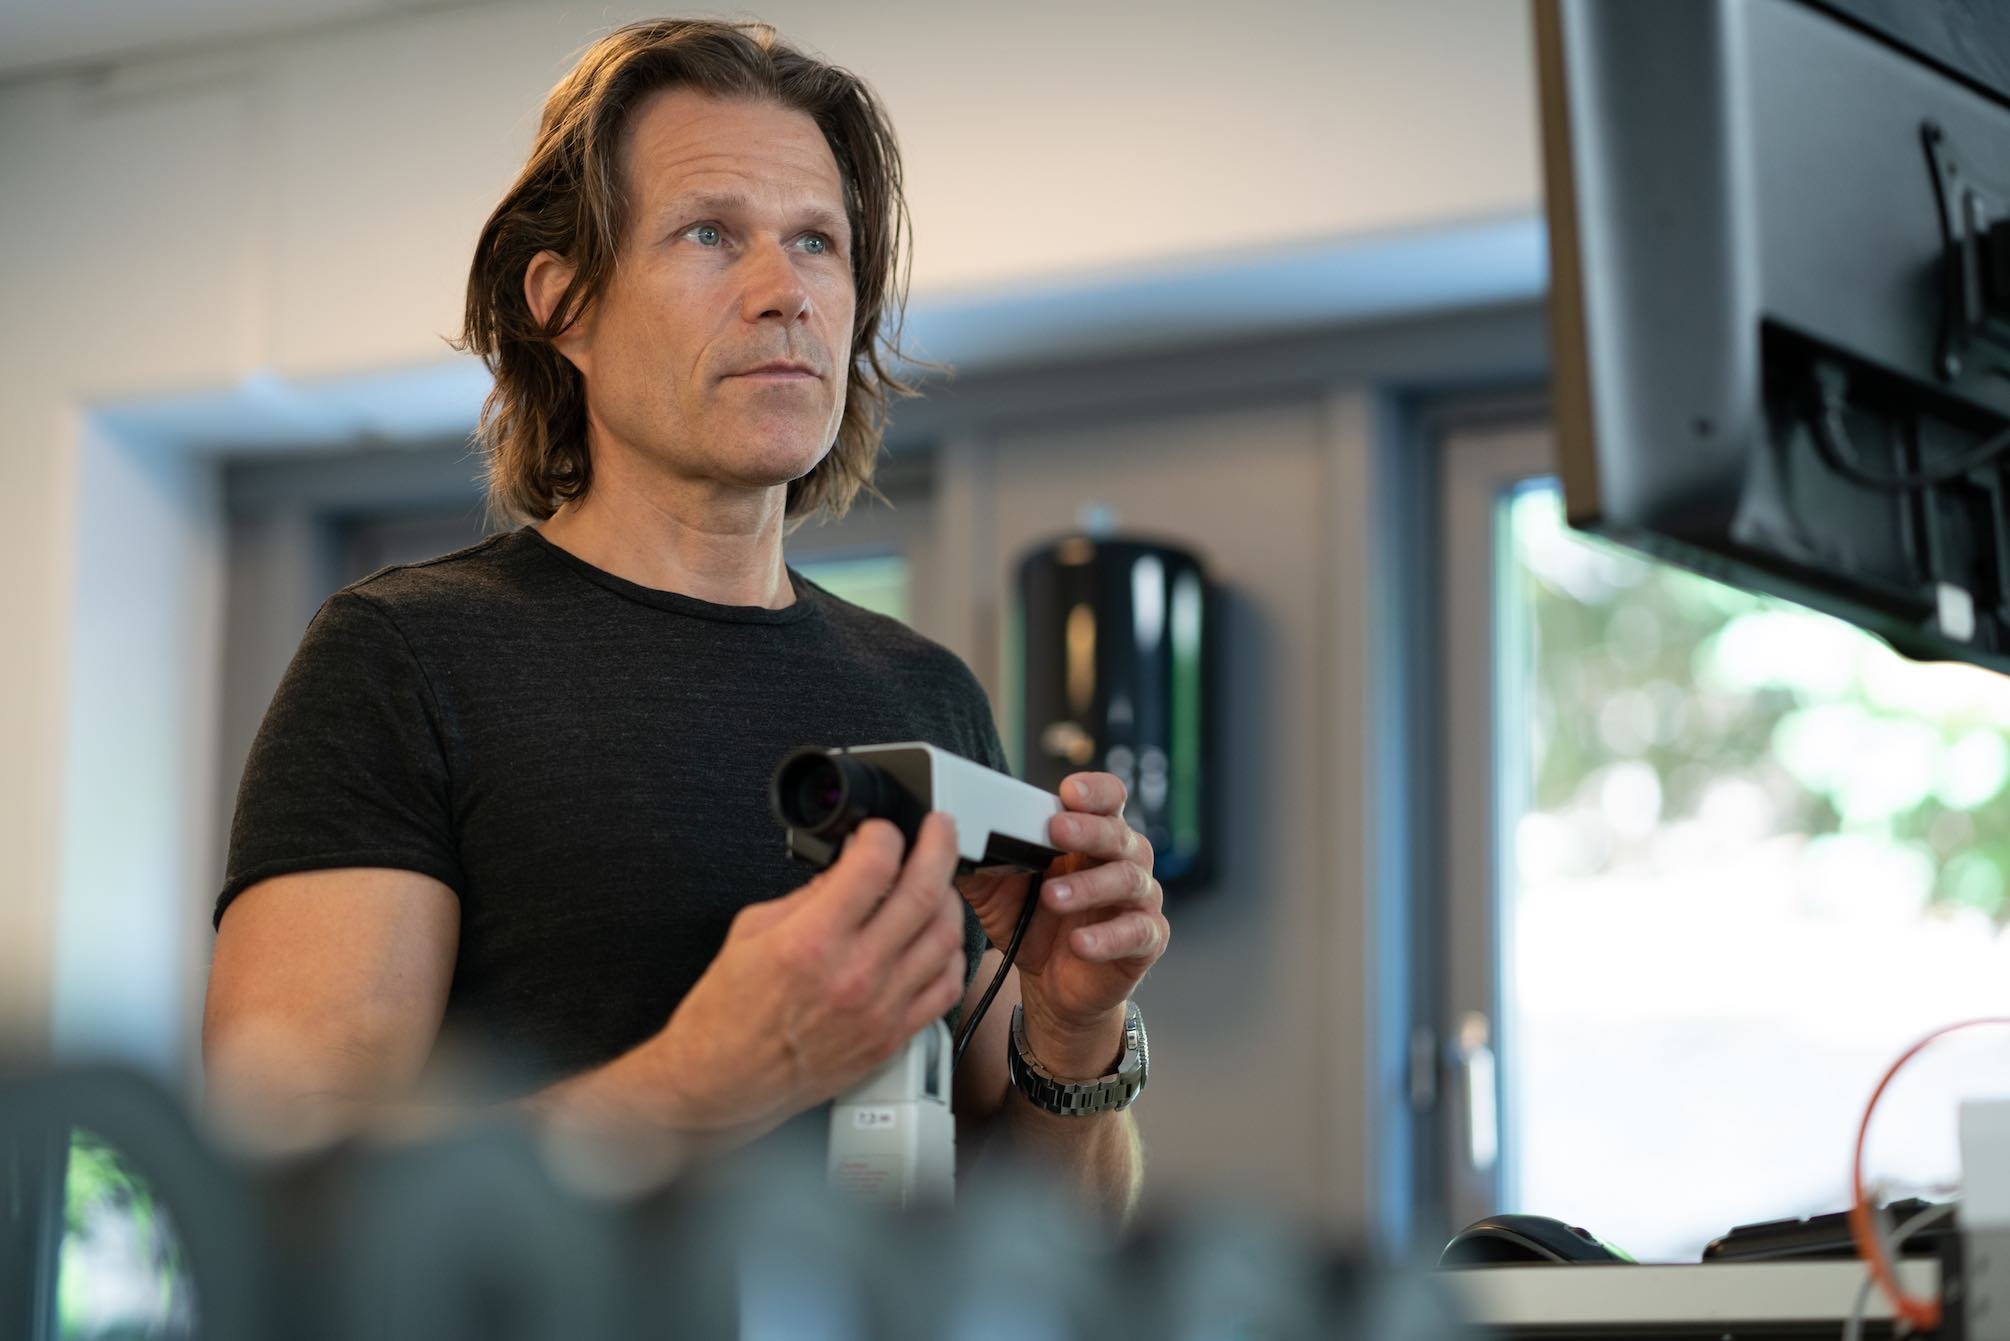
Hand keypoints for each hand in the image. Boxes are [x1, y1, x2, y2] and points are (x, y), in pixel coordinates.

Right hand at [650, 814, 966, 1130]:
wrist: (723, 1082)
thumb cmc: (727, 1014)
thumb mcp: (750, 931)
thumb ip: (808, 895)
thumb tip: (847, 868)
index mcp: (812, 941)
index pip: (873, 865)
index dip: (884, 833)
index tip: (882, 830)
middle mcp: (854, 974)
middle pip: (924, 893)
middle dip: (938, 847)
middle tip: (938, 830)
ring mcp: (881, 1009)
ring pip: (945, 937)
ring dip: (949, 898)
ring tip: (939, 882)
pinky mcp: (893, 1037)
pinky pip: (946, 987)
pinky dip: (951, 954)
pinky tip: (939, 939)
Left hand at [958, 773, 1168, 1046]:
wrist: (1052, 986)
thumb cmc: (1032, 924)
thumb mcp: (996, 891)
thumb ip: (980, 863)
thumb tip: (944, 838)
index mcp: (1093, 836)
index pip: (1109, 798)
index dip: (1095, 791)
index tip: (1068, 791)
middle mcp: (1124, 860)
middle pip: (1118, 833)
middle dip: (1087, 830)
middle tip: (1055, 831)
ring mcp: (1139, 899)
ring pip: (1128, 880)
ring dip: (1089, 886)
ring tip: (1052, 896)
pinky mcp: (1146, 940)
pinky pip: (1137, 931)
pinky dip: (1108, 937)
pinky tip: (1080, 943)